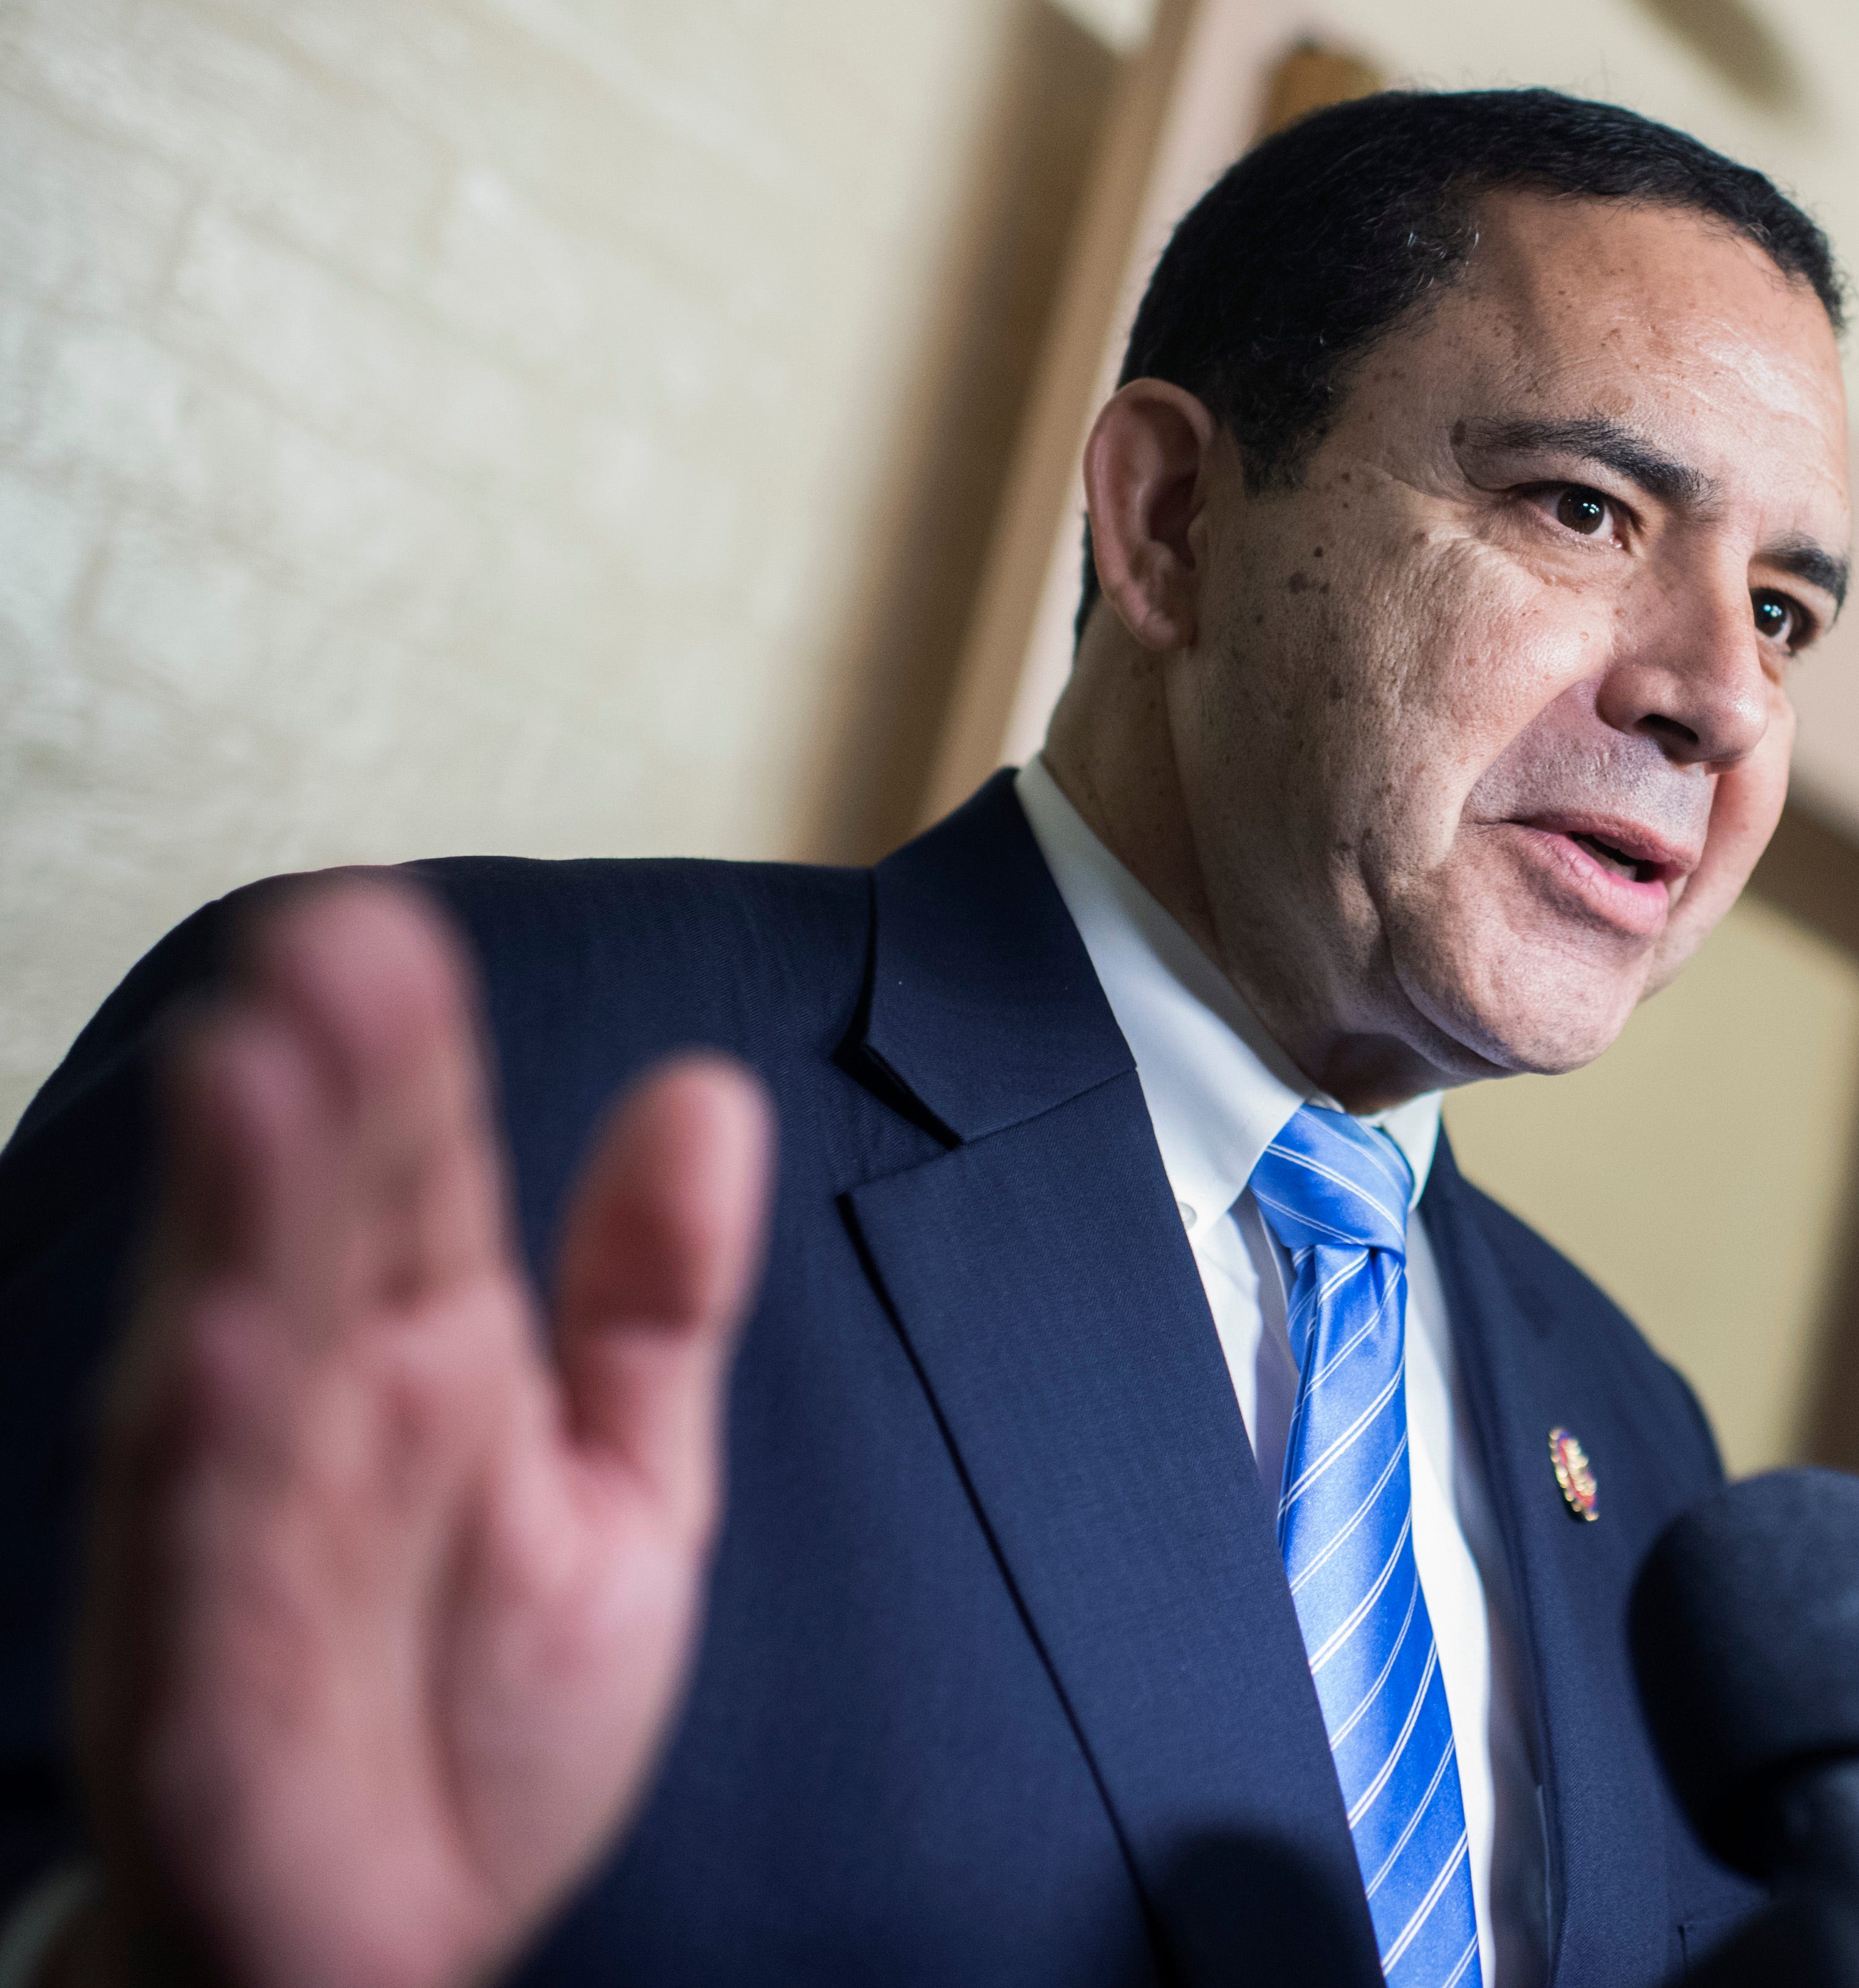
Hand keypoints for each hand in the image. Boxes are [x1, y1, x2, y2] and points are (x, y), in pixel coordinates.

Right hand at [63, 877, 771, 1987]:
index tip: (389, 922)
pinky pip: (202, 1576)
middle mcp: (321, 1432)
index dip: (405, 1056)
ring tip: (251, 1079)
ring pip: (234, 1364)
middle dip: (317, 1095)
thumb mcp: (624, 1487)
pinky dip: (207, 1474)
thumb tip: (705, 1096)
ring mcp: (249, 1558)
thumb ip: (657, 1301)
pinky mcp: (205, 1699)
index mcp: (426, 1365)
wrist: (401, 1944)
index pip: (412, 1178)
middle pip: (314, 1236)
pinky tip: (215, 1362)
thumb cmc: (482, 1715)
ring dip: (238, 1227)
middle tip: (326, 945)